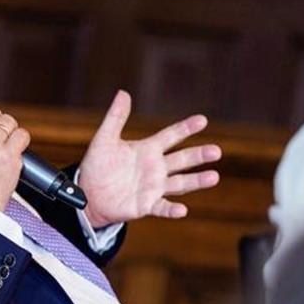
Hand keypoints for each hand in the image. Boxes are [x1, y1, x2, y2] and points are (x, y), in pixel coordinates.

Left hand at [77, 90, 220, 227]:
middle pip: (182, 159)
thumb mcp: (104, 139)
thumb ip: (115, 118)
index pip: (172, 135)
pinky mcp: (146, 205)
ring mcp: (153, 187)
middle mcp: (156, 168)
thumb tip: (123, 93)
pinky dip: (172, 209)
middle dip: (199, 155)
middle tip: (216, 151)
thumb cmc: (98, 165)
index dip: (186, 128)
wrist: (88, 193)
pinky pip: (162, 207)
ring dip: (196, 181)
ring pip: (180, 183)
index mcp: (148, 149)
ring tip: (213, 177)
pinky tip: (182, 210)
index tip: (202, 120)